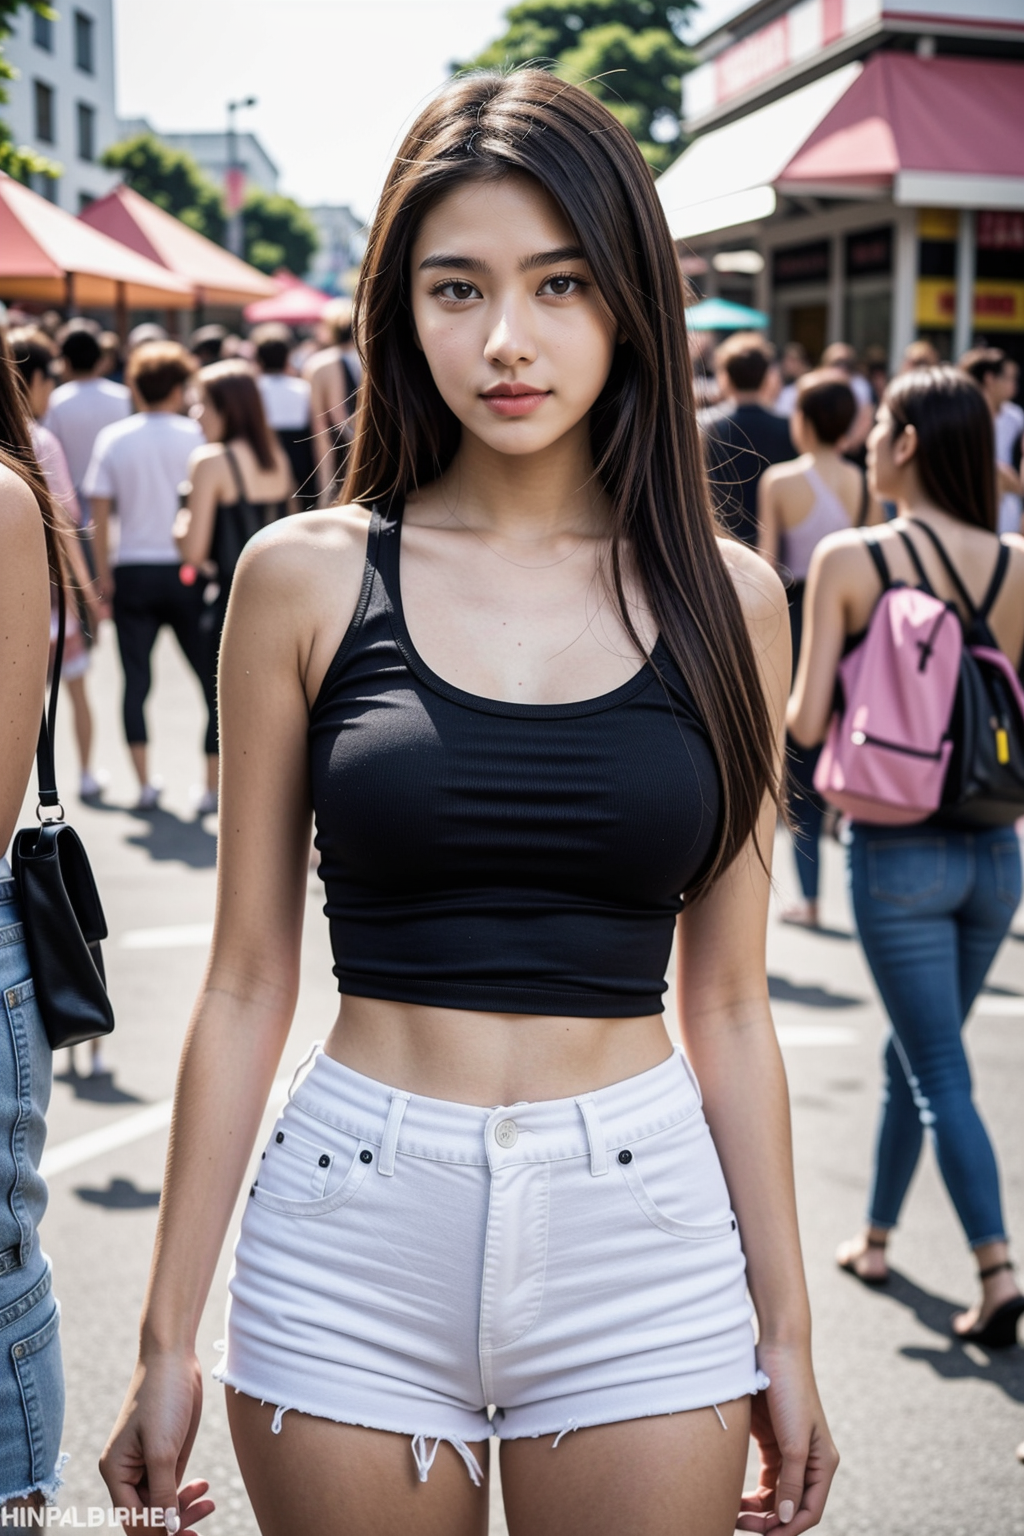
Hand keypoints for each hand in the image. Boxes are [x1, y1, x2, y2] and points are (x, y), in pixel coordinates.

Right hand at [99, 1349, 214, 1534]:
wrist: (175, 1359)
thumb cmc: (162, 1397)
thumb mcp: (162, 1449)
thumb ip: (163, 1492)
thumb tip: (167, 1530)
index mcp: (115, 1472)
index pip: (134, 1520)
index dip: (158, 1532)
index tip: (187, 1532)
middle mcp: (127, 1474)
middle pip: (147, 1517)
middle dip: (173, 1523)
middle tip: (202, 1522)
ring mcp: (147, 1466)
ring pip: (162, 1506)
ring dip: (183, 1511)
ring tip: (210, 1503)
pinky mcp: (165, 1457)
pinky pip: (172, 1489)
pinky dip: (187, 1495)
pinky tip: (204, 1487)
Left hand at [736, 1345, 838, 1532]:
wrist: (776, 1349)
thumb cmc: (790, 1393)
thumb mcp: (793, 1442)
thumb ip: (791, 1482)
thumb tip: (787, 1518)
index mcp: (824, 1464)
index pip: (810, 1511)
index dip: (789, 1528)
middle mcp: (810, 1461)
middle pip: (791, 1506)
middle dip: (769, 1520)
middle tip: (739, 1523)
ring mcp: (790, 1451)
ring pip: (777, 1494)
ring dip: (759, 1508)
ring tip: (734, 1513)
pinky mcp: (772, 1440)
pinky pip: (766, 1476)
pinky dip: (753, 1490)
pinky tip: (736, 1496)